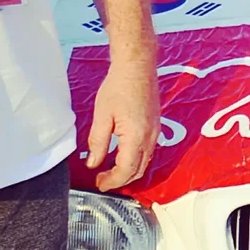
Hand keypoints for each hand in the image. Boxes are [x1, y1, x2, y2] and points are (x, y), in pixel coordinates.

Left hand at [83, 47, 156, 189]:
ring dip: (129, 171)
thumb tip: (93, 163)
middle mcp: (150, 138)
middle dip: (120, 180)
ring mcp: (156, 132)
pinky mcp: (156, 126)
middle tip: (102, 180)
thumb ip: (98, 142)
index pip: (126, 170)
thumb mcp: (102, 115)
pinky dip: (136, 160)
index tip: (99, 183)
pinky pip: (148, 151)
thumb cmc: (119, 86)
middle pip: (138, 170)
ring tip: (110, 171)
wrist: (137, 66)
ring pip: (145, 162)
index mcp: (136, 137)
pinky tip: (122, 155)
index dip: (112, 181)